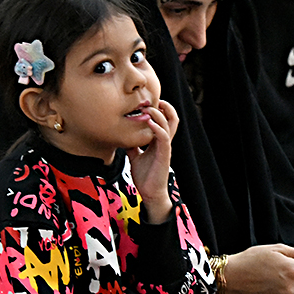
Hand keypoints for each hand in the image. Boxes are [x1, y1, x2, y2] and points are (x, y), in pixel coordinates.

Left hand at [127, 100, 177, 223]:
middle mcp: (164, 142)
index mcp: (158, 141)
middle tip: (151, 100)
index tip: (147, 102)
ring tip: (149, 108)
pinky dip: (158, 128)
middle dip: (164, 106)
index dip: (159, 109)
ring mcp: (165, 147)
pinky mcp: (165, 155)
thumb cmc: (145, 176)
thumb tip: (122, 137)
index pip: (164, 120)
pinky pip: (164, 138)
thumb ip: (132, 146)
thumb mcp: (135, 157)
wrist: (150, 193)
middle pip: (172, 118)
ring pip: (169, 124)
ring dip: (160, 114)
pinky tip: (150, 122)